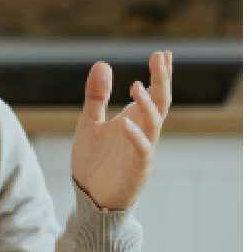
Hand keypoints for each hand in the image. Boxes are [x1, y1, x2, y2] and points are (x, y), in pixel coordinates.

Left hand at [70, 52, 172, 211]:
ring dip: (148, 105)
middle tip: (161, 59)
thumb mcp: (89, 123)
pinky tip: (124, 124)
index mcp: (134, 120)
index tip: (161, 53)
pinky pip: (141, 151)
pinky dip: (135, 137)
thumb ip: (96, 97)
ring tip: (136, 86)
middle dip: (162, 81)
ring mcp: (142, 151)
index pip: (154, 93)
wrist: (90, 197)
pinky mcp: (138, 170)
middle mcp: (143, 133)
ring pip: (154, 125)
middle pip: (161, 103)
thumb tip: (102, 64)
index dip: (160, 74)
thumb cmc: (93, 162)